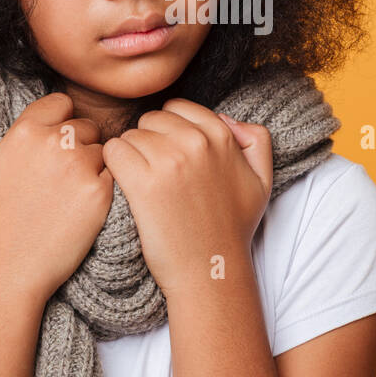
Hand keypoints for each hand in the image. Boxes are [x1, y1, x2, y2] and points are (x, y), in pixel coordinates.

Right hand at [0, 88, 112, 301]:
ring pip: (103, 150)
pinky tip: (82, 208)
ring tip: (69, 195)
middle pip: (85, 125)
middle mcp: (55, 143)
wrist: (1, 276)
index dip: (58, 122)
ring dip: (93, 166)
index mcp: (24, 131)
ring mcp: (80, 168)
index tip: (48, 147)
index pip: (61, 103)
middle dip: (77, 143)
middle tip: (58, 177)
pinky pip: (115, 176)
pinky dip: (105, 188)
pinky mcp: (100, 195)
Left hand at [102, 99, 272, 298]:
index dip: (168, 130)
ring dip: (130, 156)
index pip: (176, 107)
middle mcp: (196, 142)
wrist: (210, 269)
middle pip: (150, 120)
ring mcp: (169, 161)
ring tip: (142, 185)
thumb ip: (256, 141)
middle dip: (148, 142)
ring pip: (129, 135)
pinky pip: (113, 152)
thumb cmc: (232, 228)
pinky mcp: (142, 183)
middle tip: (156, 175)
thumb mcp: (262, 180)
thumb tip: (227, 119)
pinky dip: (113, 168)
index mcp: (221, 136)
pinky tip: (125, 187)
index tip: (170, 155)